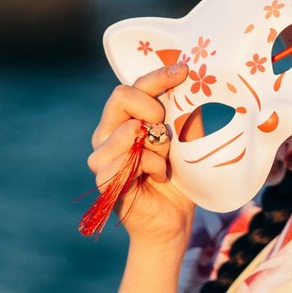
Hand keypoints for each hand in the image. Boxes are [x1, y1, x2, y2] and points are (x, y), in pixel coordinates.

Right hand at [87, 60, 194, 251]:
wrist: (173, 221)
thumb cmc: (179, 177)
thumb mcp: (179, 138)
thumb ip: (174, 113)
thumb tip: (190, 79)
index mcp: (122, 120)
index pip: (133, 86)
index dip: (158, 76)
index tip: (184, 71)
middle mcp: (106, 134)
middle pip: (120, 97)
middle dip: (151, 107)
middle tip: (167, 128)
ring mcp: (101, 157)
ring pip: (127, 129)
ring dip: (156, 143)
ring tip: (165, 161)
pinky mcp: (104, 179)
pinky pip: (130, 159)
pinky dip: (153, 166)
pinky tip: (159, 177)